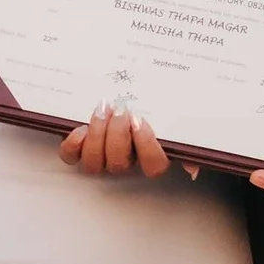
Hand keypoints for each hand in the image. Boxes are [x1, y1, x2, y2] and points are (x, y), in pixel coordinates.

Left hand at [58, 105, 197, 179]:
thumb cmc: (150, 108)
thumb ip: (186, 139)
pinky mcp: (78, 149)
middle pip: (119, 164)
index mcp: (149, 155)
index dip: (146, 146)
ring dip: (97, 136)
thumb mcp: (171, 120)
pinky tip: (80, 128)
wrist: (118, 96)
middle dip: (117, 135)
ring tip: (102, 111)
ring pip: (94, 164)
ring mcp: (100, 156)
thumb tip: (192, 167)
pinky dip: (72, 144)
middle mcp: (124, 160)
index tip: (141, 120)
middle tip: (119, 109)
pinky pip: (70, 156)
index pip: (153, 166)